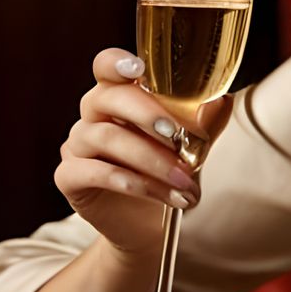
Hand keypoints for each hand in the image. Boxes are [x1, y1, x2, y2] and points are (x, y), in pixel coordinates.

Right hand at [54, 48, 234, 259]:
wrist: (152, 227)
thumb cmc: (169, 176)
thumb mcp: (193, 149)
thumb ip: (204, 125)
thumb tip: (221, 101)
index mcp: (119, 99)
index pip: (106, 68)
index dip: (116, 63)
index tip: (138, 69)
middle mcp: (93, 117)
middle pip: (106, 98)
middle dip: (146, 113)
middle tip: (178, 134)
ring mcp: (77, 146)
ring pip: (105, 137)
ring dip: (151, 159)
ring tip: (185, 180)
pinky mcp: (69, 178)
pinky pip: (92, 172)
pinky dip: (130, 182)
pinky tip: (160, 195)